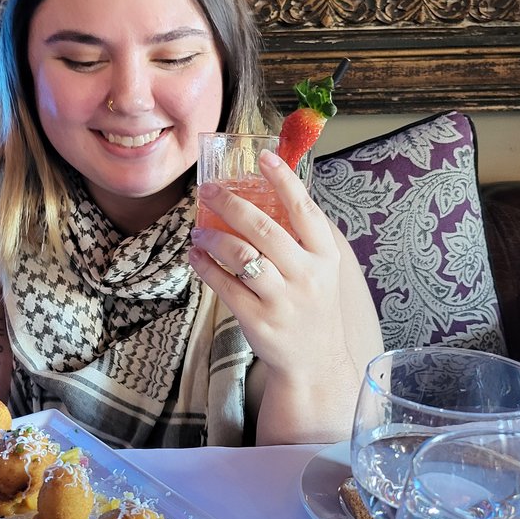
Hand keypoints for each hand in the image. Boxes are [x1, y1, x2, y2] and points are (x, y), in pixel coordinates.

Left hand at [188, 150, 378, 442]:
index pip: (305, 210)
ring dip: (212, 237)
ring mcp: (282, 300)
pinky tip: (195, 255)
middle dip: (230, 204)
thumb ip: (299, 236)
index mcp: (324, 256)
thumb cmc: (311, 305)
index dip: (284, 181)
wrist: (314, 362)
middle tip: (206, 189)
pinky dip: (205, 266)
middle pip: (264, 230)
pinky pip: (225, 285)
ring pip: (241, 256)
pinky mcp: (258, 320)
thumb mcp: (319, 270)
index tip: (263, 157)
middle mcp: (307, 276)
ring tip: (197, 229)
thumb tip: (266, 192)